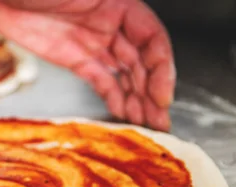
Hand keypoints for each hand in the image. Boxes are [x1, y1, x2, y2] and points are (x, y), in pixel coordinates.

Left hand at [0, 0, 174, 130]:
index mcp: (119, 4)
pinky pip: (100, 79)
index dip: (162, 69)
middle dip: (153, 92)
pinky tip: (124, 113)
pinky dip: (113, 96)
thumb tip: (126, 23)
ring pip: (124, 74)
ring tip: (147, 125)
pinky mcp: (73, 57)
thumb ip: (100, 5)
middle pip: (142, 61)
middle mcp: (111, 24)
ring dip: (138, 99)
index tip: (162, 96)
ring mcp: (92, 42)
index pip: (153, 39)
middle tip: (160, 121)